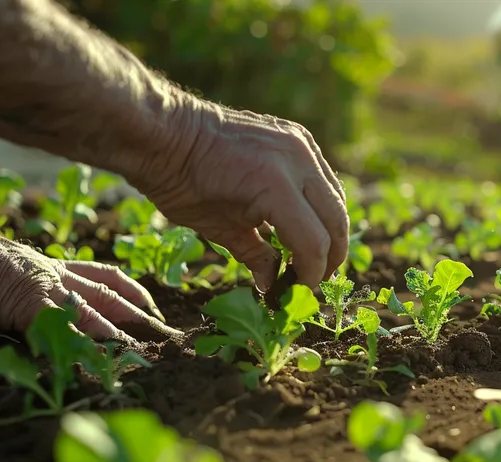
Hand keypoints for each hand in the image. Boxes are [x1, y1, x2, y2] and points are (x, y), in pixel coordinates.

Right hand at [0, 230, 180, 340]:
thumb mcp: (18, 274)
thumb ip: (39, 292)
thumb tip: (61, 312)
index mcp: (55, 268)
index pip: (103, 275)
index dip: (130, 288)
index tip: (150, 304)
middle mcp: (58, 275)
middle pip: (107, 292)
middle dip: (136, 312)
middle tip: (160, 330)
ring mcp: (47, 286)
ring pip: (92, 307)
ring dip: (116, 329)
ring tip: (136, 347)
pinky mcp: (31, 301)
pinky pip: (63, 322)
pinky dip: (81, 339)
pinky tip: (96, 354)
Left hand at [136, 101, 349, 290]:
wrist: (165, 132)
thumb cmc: (180, 182)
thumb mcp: (217, 229)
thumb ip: (255, 256)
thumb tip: (273, 286)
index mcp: (274, 185)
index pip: (313, 242)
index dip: (311, 274)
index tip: (300, 291)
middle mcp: (297, 160)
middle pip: (335, 221)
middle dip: (330, 256)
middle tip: (316, 280)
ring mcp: (300, 143)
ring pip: (336, 199)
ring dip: (331, 230)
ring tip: (315, 255)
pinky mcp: (298, 136)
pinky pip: (323, 177)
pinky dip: (321, 204)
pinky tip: (306, 221)